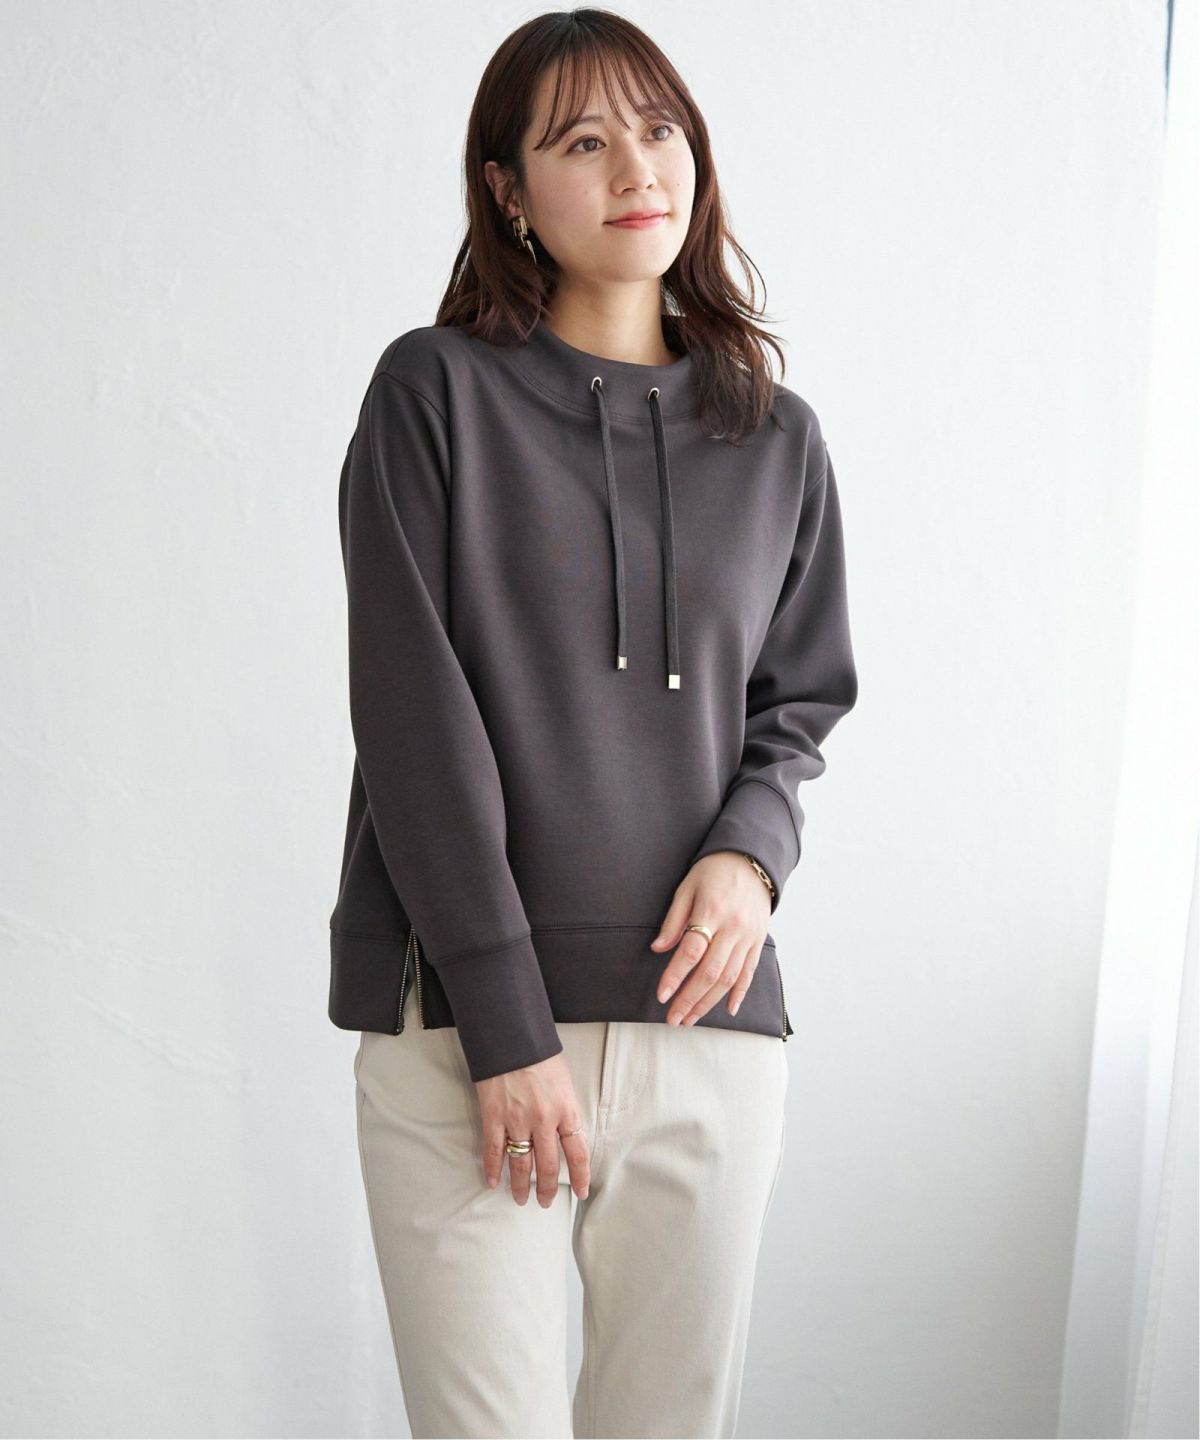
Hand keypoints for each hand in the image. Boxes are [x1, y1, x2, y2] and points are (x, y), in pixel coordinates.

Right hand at [476, 1050, 590, 1207]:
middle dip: (547, 1188)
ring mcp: (517, 1120)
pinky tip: (493, 1182)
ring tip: (521, 1199)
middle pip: (548, 1165)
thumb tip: (566, 1132)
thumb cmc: (540, 1053)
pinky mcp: (494, 1116)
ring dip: (521, 1185)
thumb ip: (565, 1108)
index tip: (580, 1191)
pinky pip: (494, 1150)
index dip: (580, 1175)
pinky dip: (493, 1168)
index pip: (577, 1152)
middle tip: (544, 1202)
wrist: (512, 1035)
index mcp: (566, 1109)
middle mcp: (544, 1120)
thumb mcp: (564, 1081)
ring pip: (521, 1163)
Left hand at [650, 851, 771, 1025]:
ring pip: (730, 978)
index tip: (661, 996)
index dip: (675, 976)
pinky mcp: (759, 940)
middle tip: (673, 1019)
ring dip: (709, 1002)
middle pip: (711, 972)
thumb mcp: (687, 887)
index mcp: (712, 911)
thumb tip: (658, 949)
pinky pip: (750, 972)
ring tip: (691, 1019)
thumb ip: (673, 920)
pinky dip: (739, 993)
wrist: (750, 859)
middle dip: (690, 999)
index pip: (691, 951)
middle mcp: (733, 927)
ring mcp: (749, 936)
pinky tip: (728, 1009)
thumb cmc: (713, 871)